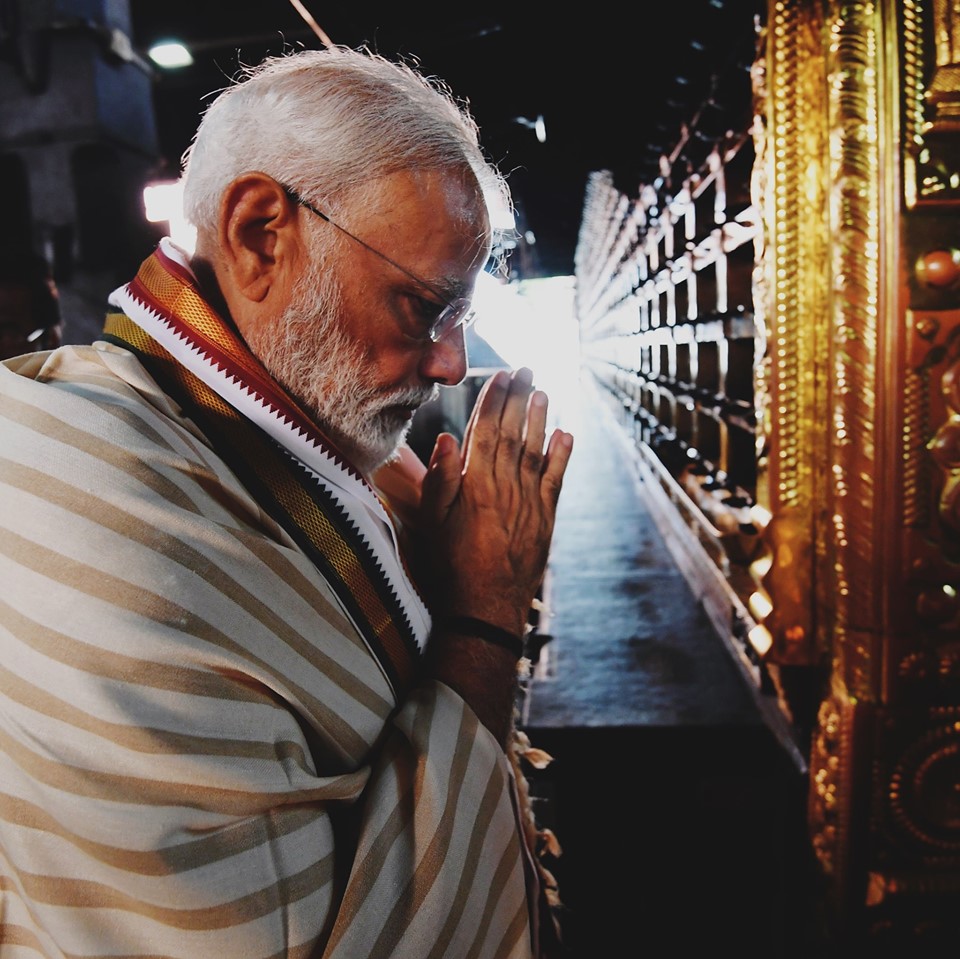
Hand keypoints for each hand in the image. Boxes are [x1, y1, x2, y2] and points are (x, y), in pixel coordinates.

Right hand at [419, 367, 573, 634]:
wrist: (486, 605)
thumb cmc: (452, 564)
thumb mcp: (432, 522)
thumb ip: (440, 479)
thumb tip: (447, 438)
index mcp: (475, 483)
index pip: (485, 430)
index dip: (494, 400)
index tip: (500, 376)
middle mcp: (505, 485)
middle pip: (514, 432)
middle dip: (520, 398)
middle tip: (526, 369)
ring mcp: (529, 500)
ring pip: (536, 449)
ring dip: (541, 418)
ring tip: (543, 392)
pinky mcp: (545, 518)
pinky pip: (556, 478)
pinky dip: (562, 454)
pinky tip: (566, 434)